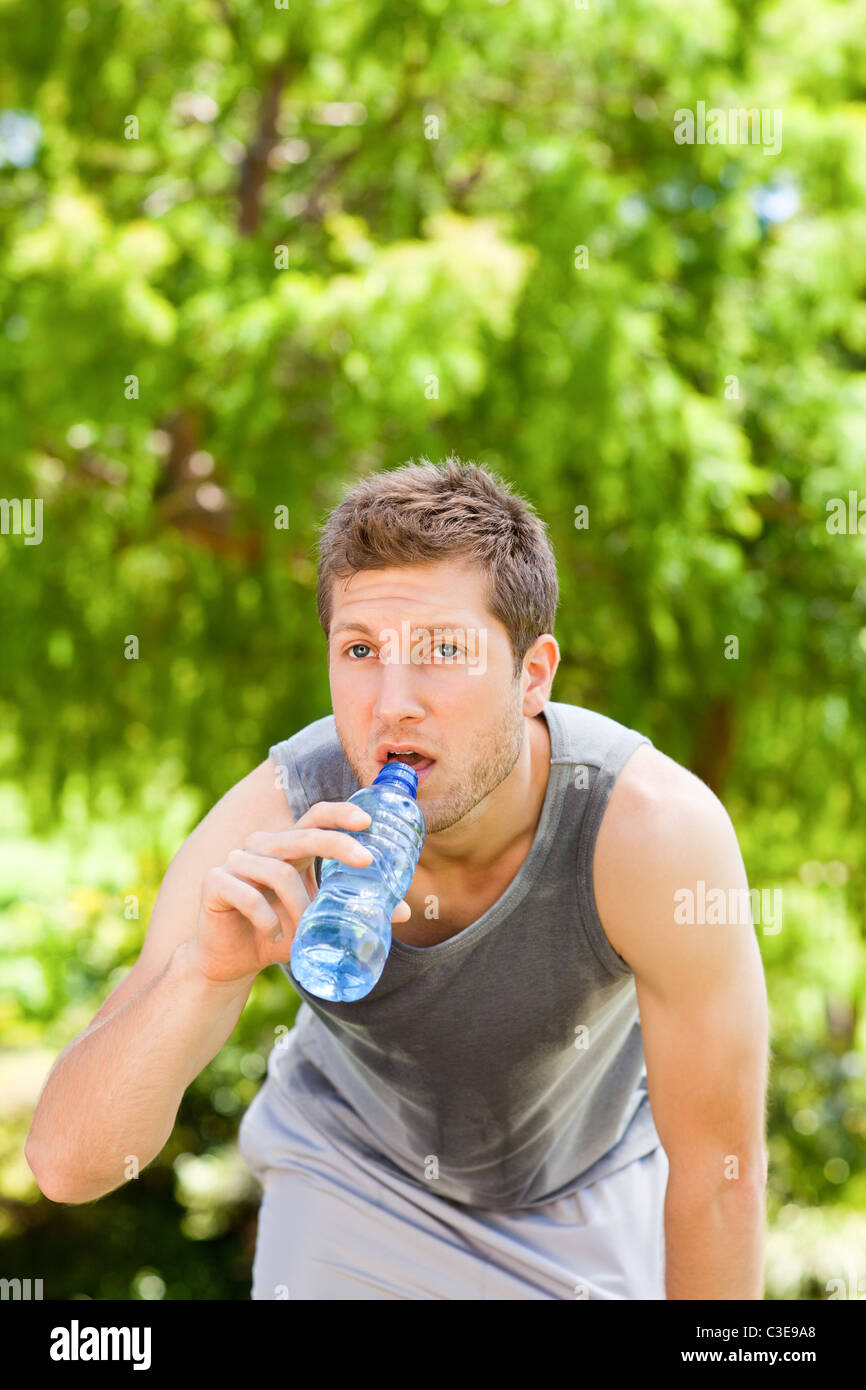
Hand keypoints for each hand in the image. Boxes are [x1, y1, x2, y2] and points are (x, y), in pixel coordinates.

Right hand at [190, 801, 411, 983]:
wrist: (229, 962)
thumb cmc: (278, 934)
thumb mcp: (319, 921)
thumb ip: (353, 910)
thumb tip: (406, 911)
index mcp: (289, 847)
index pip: (315, 817)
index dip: (340, 813)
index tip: (368, 820)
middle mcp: (262, 846)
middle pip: (303, 834)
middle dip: (338, 844)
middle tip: (366, 862)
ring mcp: (236, 861)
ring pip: (279, 871)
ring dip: (300, 906)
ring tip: (303, 932)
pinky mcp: (215, 882)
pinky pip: (248, 895)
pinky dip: (268, 920)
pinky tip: (275, 937)